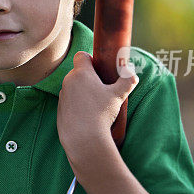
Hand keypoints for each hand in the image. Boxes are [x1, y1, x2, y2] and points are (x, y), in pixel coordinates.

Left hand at [57, 51, 137, 171]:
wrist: (84, 138)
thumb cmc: (101, 113)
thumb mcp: (118, 96)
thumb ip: (127, 81)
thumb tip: (133, 75)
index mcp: (81, 73)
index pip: (81, 56)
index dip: (90, 59)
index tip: (99, 69)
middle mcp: (68, 81)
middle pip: (78, 72)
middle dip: (88, 76)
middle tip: (101, 87)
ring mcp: (63, 95)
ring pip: (73, 87)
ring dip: (82, 90)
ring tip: (95, 103)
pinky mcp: (60, 109)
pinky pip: (69, 101)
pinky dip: (77, 104)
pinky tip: (87, 114)